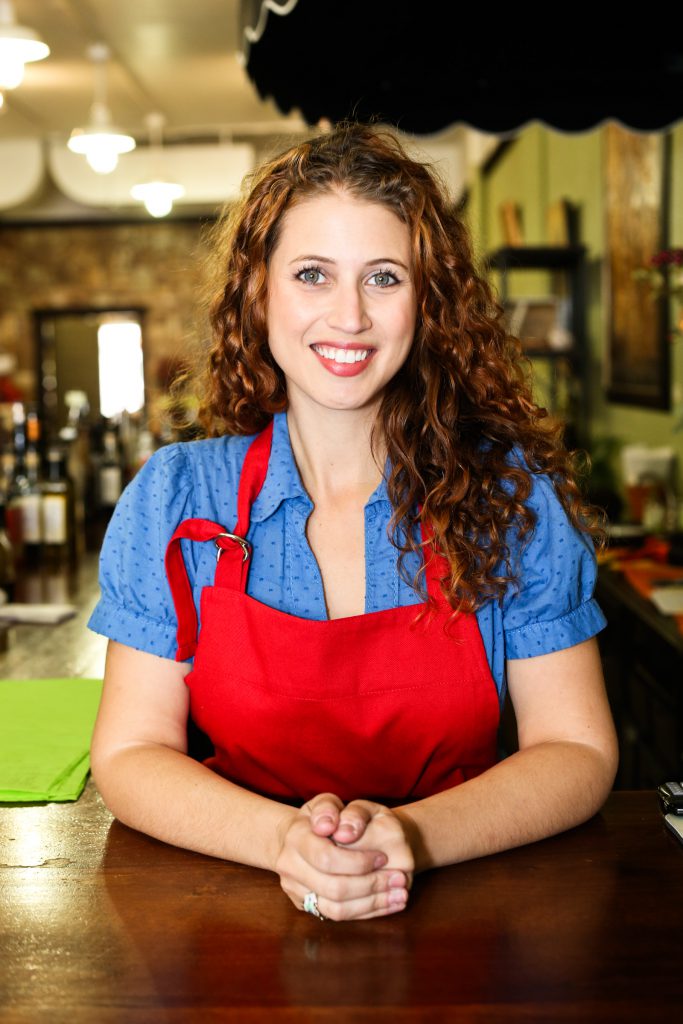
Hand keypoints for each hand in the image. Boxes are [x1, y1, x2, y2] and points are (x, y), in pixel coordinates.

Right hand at [275, 793, 410, 920]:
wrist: (298, 838)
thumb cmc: (322, 818)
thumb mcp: (327, 802)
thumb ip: (334, 809)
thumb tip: (343, 830)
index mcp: (296, 837)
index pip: (328, 858)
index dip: (359, 861)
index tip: (384, 857)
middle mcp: (290, 867)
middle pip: (334, 888)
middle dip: (371, 885)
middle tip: (400, 879)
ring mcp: (296, 890)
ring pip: (336, 909)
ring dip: (373, 904)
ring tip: (400, 895)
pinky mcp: (305, 906)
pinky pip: (337, 917)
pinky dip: (367, 912)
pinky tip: (389, 903)